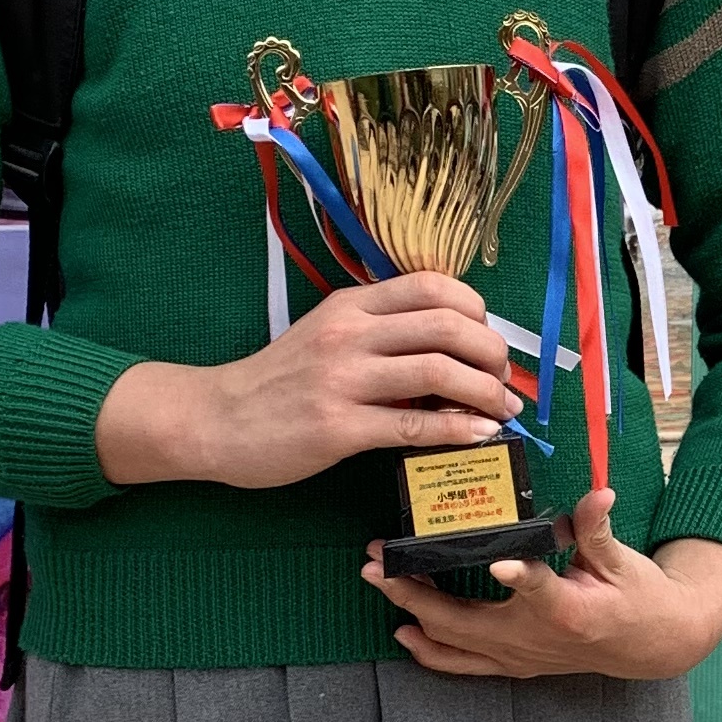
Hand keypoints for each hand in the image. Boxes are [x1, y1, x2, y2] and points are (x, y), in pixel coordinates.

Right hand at [96, 273, 514, 491]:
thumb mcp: (328, 335)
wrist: (216, 419)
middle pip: (446, 325)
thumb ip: (381, 332)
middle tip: (505, 381)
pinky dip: (458, 430)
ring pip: (438, 372)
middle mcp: (349, 333)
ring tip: (503, 410)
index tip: (489, 339)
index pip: (432, 286)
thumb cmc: (279, 381)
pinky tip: (479, 434)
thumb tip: (452, 346)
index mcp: (351, 304)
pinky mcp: (337, 428)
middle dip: (492, 353)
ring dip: (485, 393)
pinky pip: (414, 426)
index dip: (477, 310)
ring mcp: (342, 380)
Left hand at [365, 493, 721, 683]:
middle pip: (464, 621)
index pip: (539, 588)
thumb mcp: (623, 560)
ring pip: (452, 643)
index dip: (519, 577)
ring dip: (410, 614)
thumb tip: (599, 494)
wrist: (651, 646)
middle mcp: (535, 638)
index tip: (499, 562)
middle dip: (413, 591)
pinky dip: (429, 651)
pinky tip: (403, 633)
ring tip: (378, 583)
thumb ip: (598, 528)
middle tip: (376, 562)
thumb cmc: (638, 597)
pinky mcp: (514, 665)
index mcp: (568, 607)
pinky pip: (462, 665)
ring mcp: (519, 656)